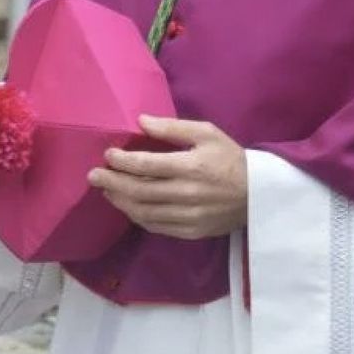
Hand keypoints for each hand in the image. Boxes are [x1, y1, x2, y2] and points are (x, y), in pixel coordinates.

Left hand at [88, 116, 246, 239]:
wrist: (259, 194)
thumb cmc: (230, 158)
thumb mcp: (207, 133)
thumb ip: (172, 128)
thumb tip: (141, 121)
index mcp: (191, 166)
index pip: (147, 166)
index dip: (122, 161)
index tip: (107, 155)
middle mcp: (187, 194)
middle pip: (139, 191)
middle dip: (112, 182)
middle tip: (93, 176)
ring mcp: (188, 216)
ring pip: (144, 212)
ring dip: (120, 201)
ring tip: (106, 190)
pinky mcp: (190, 231)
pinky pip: (156, 226)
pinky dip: (137, 216)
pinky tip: (128, 206)